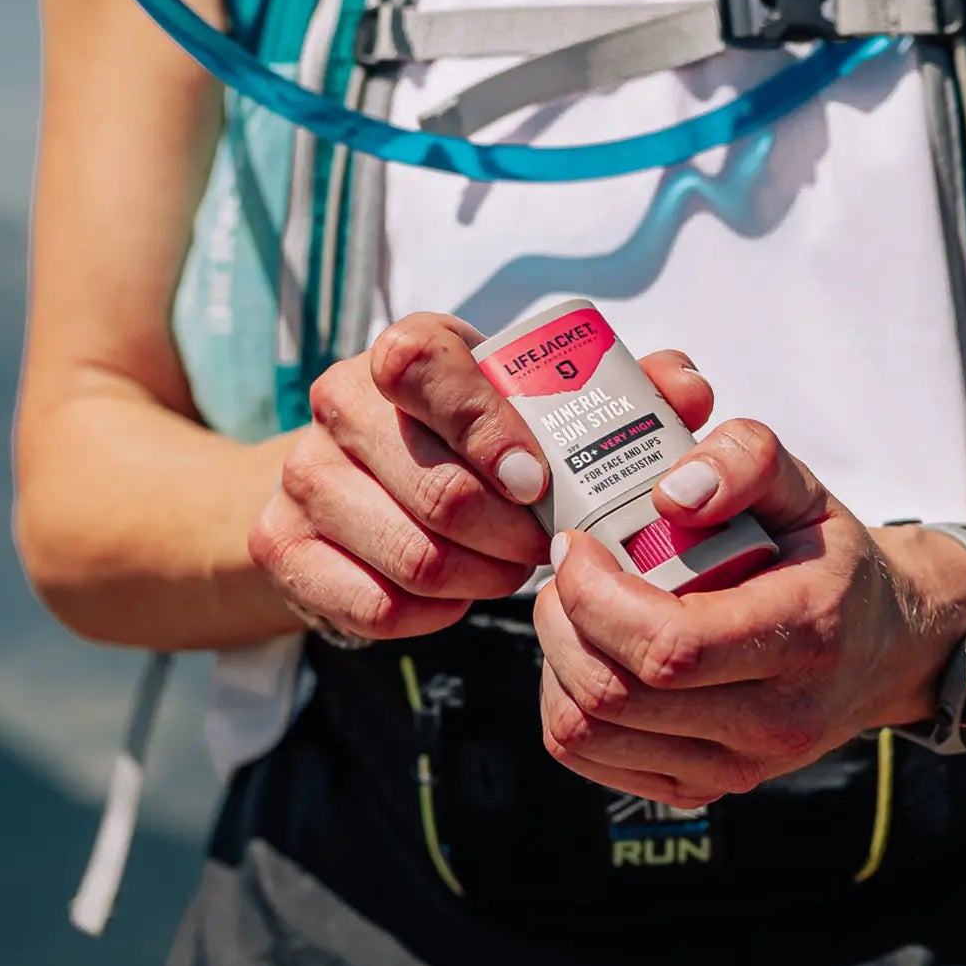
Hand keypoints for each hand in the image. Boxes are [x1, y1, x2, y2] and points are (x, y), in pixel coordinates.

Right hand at [248, 311, 717, 643]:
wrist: (357, 485)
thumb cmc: (473, 440)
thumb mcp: (536, 403)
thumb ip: (617, 391)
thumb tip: (685, 389)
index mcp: (407, 350)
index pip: (420, 365)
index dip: (484, 427)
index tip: (536, 480)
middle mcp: (341, 401)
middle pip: (435, 488)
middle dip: (510, 536)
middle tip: (544, 550)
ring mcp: (302, 473)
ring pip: (411, 556)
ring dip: (481, 580)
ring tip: (506, 571)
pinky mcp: (279, 543)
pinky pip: (372, 606)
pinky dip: (430, 615)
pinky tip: (455, 597)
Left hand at [533, 422, 965, 804]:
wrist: (882, 646)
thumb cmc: (827, 561)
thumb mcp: (803, 486)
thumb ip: (746, 459)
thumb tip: (673, 494)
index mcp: (805, 634)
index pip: (669, 646)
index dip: (595, 595)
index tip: (578, 544)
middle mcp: (775, 719)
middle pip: (615, 696)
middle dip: (562, 622)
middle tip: (566, 572)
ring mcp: (738, 766)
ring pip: (589, 734)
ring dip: (556, 662)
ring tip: (574, 611)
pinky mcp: (703, 788)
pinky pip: (593, 758)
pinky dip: (567, 703)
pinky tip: (590, 654)